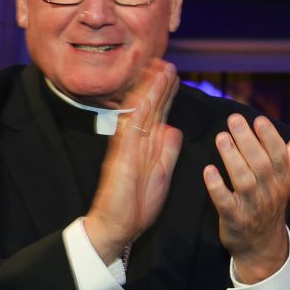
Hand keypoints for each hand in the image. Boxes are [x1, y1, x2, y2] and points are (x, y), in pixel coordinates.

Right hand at [85, 60, 183, 262]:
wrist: (116, 226)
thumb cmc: (136, 204)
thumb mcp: (162, 173)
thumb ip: (168, 151)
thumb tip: (173, 128)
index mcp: (147, 146)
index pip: (158, 114)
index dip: (166, 94)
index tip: (174, 75)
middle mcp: (136, 142)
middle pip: (150, 107)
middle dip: (159, 85)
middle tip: (168, 63)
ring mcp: (127, 147)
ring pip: (140, 112)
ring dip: (151, 90)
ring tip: (161, 69)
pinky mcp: (121, 157)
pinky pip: (130, 130)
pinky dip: (138, 111)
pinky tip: (146, 95)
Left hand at [204, 114, 289, 282]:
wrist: (262, 244)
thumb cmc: (271, 200)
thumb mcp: (286, 178)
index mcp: (283, 179)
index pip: (281, 156)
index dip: (271, 138)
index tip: (259, 120)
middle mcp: (270, 192)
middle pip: (261, 165)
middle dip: (247, 141)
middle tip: (233, 120)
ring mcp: (252, 206)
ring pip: (244, 180)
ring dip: (232, 158)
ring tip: (221, 138)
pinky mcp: (234, 219)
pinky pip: (225, 202)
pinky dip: (217, 187)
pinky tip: (208, 170)